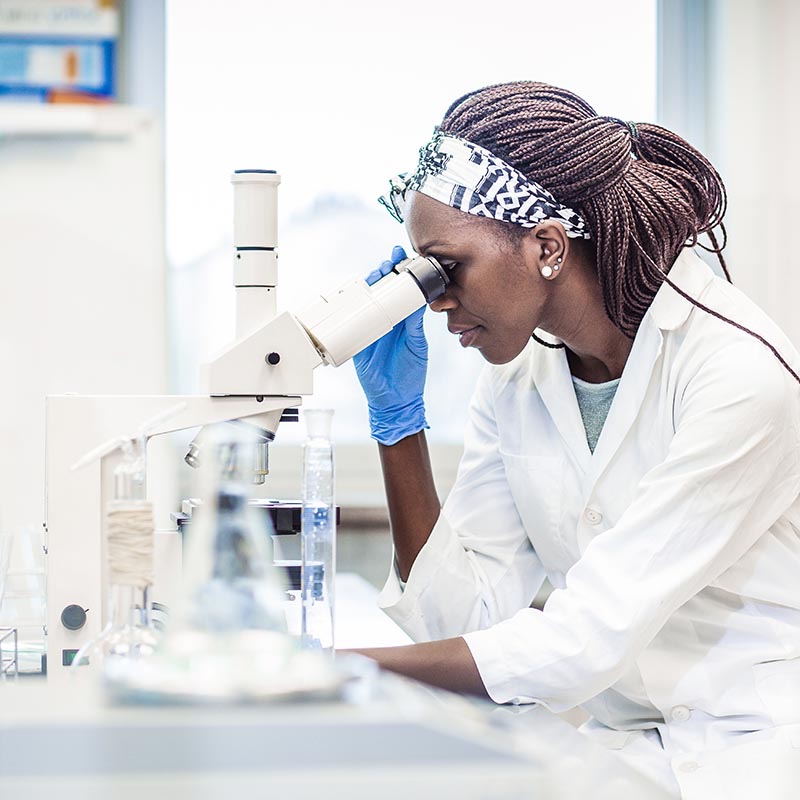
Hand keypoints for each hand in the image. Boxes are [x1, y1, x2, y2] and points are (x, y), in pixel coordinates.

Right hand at [353, 245, 428, 445]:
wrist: (395, 398)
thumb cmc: (410, 372)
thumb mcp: (416, 344)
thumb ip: (414, 324)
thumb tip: (419, 299)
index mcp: (402, 319)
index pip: (400, 291)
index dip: (402, 273)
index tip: (403, 258)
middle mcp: (385, 320)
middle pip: (381, 290)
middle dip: (384, 272)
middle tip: (389, 262)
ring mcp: (369, 328)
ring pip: (365, 300)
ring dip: (369, 285)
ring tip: (377, 274)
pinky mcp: (356, 339)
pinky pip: (350, 320)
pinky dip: (350, 307)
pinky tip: (354, 295)